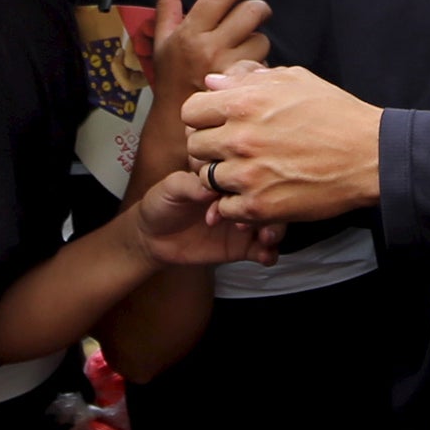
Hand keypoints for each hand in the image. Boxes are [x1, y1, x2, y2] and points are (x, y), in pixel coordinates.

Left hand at [130, 169, 281, 266]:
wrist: (153, 237)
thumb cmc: (161, 203)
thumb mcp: (171, 188)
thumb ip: (191, 185)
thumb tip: (212, 187)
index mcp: (225, 178)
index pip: (249, 174)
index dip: (252, 184)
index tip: (246, 197)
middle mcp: (239, 198)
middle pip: (268, 199)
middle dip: (272, 210)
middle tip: (263, 223)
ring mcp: (243, 222)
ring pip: (272, 224)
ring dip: (276, 231)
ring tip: (266, 239)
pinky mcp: (242, 246)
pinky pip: (264, 250)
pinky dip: (270, 253)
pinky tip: (264, 255)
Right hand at [153, 0, 269, 121]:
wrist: (176, 119)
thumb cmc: (171, 75)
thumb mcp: (164, 36)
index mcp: (189, 32)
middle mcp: (209, 48)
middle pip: (249, 12)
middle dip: (258, 8)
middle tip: (256, 12)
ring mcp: (228, 68)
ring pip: (261, 38)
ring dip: (258, 39)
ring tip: (246, 46)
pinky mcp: (242, 85)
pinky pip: (264, 63)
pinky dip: (260, 63)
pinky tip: (248, 68)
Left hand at [183, 66, 382, 224]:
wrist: (371, 155)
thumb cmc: (336, 113)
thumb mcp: (294, 80)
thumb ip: (248, 79)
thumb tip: (213, 82)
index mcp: (244, 103)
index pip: (191, 112)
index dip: (202, 117)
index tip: (217, 124)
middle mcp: (239, 138)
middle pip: (194, 146)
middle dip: (209, 147)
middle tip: (230, 151)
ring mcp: (247, 175)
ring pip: (206, 179)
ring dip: (220, 177)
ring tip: (244, 173)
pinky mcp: (260, 206)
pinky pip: (224, 208)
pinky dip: (234, 204)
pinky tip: (252, 195)